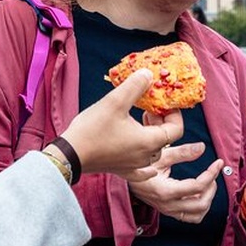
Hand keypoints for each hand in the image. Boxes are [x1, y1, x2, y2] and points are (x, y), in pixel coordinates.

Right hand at [60, 69, 182, 181]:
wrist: (68, 155)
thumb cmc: (92, 129)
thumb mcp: (115, 101)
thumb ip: (135, 86)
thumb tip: (149, 74)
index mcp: (149, 142)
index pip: (176, 129)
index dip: (174, 114)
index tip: (164, 103)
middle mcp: (145, 157)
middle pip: (165, 139)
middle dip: (162, 122)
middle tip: (149, 108)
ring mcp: (134, 167)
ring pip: (154, 152)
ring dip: (152, 136)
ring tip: (140, 121)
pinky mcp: (121, 171)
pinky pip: (142, 171)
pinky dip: (146, 163)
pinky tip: (141, 155)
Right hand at [128, 143, 223, 222]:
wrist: (126, 180)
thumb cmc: (142, 166)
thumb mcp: (160, 155)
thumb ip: (182, 152)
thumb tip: (202, 147)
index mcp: (165, 191)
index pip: (197, 187)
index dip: (212, 174)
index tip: (218, 163)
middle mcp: (168, 205)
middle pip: (201, 204)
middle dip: (212, 188)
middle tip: (212, 174)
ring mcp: (169, 210)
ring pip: (197, 214)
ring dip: (207, 199)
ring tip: (207, 184)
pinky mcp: (170, 211)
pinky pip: (190, 216)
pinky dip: (200, 206)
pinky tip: (199, 192)